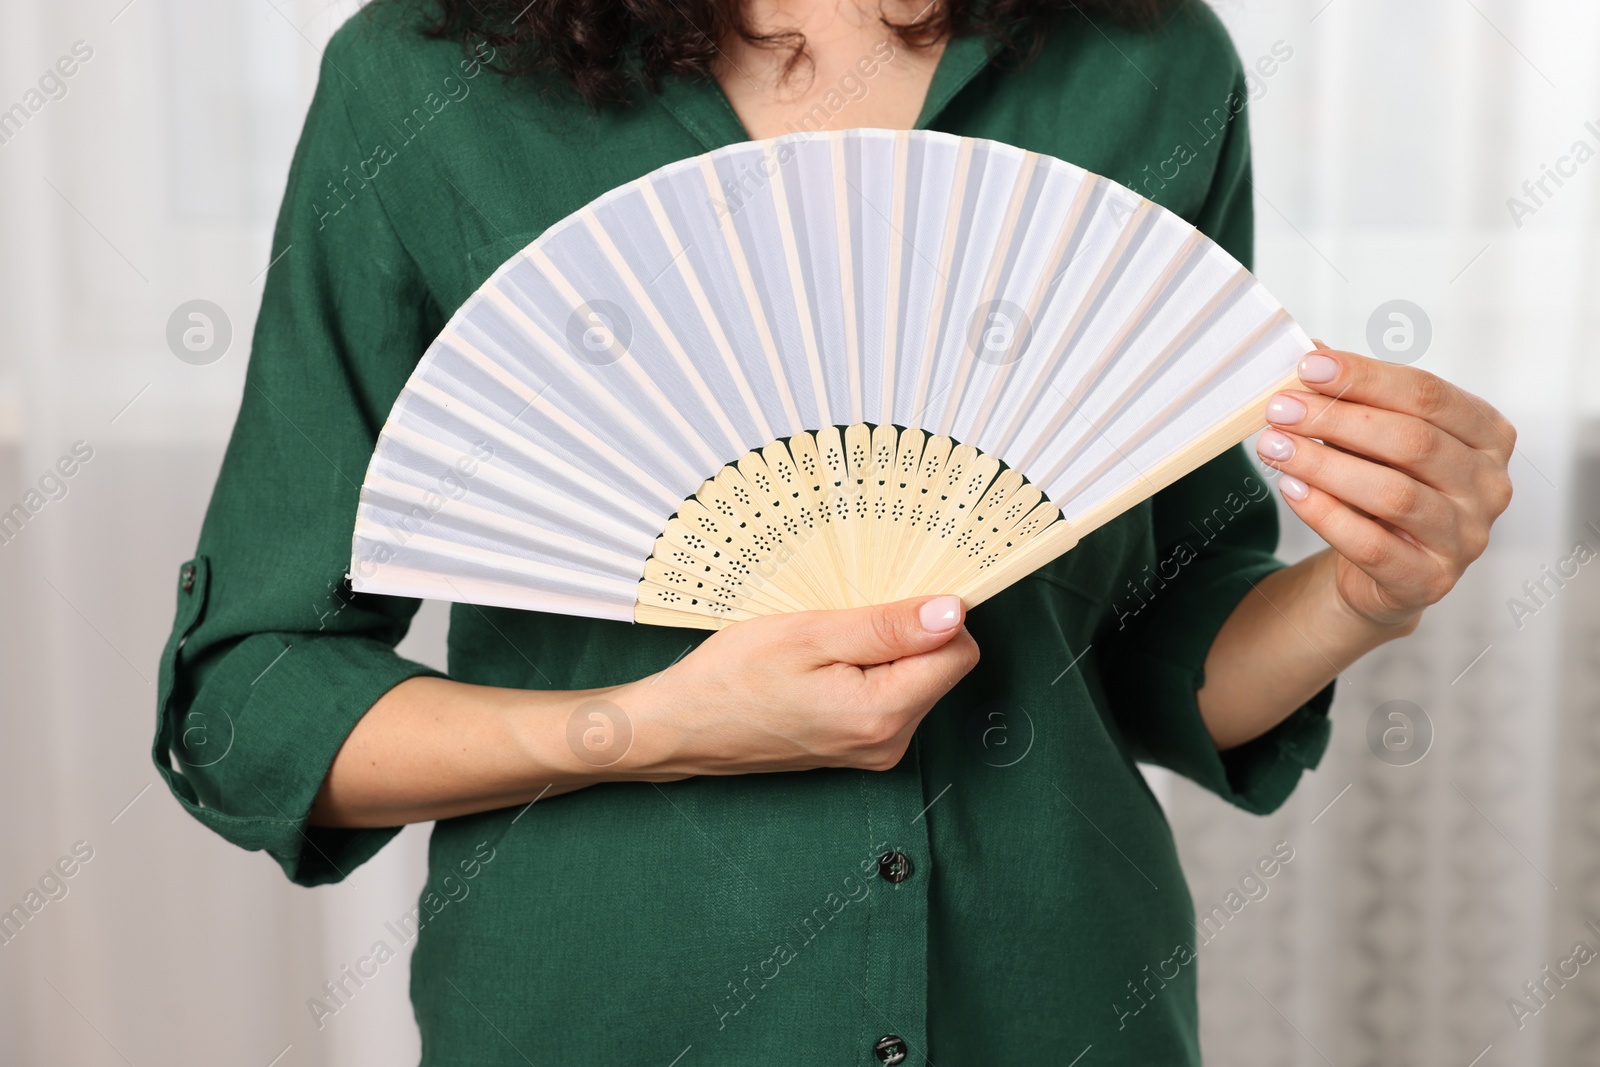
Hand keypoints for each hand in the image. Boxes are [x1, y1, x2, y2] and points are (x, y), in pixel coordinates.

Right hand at [615, 595, 979, 776]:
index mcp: (882, 714)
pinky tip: (822, 663)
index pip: (959, 652)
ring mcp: (873, 751)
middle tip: (843, 618)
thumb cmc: (733, 677)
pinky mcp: (857, 749)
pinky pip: (887, 698)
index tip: (891, 595)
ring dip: (883, 652)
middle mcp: (888, 742)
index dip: (934, 615)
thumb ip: (888, 627)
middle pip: (939, 668)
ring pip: (913, 681)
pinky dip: (867, 672)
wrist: (682, 728)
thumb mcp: (811, 635)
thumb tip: (953, 613)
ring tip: (825, 643)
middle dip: (905, 634)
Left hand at [1254, 346, 1515, 628]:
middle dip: (1337, 420)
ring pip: (1393, 494)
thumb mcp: (1372, 436)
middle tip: (1279, 409)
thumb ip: (1351, 395)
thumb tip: (1312, 351)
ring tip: (1274, 447)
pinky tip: (1291, 490)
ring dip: (1324, 465)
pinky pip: (1373, 545)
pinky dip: (1326, 514)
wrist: (1380, 569)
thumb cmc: (1382, 484)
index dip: (1365, 376)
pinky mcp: (1430, 580)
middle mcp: (1489, 485)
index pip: (1428, 394)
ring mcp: (1466, 537)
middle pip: (1412, 441)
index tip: (1307, 366)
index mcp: (1487, 434)